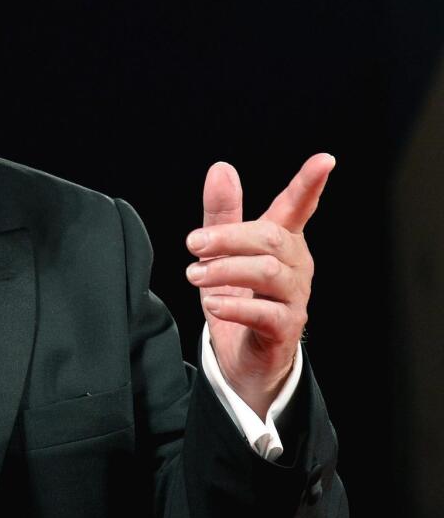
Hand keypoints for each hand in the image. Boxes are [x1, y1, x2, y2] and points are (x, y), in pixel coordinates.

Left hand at [184, 154, 334, 416]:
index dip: (309, 183)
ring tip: (193, 275)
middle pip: (269, 238)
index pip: (297, 207)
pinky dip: (235, 306)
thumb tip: (221, 168)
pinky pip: (266, 313)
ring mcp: (295, 297)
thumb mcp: (221, 253)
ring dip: (226, 270)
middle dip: (227, 236)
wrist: (244, 358)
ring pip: (267, 272)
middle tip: (192, 243)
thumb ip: (221, 213)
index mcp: (282, 241)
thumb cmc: (237, 298)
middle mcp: (295, 265)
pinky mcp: (286, 328)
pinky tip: (213, 304)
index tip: (325, 159)